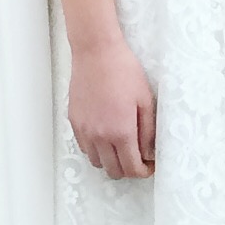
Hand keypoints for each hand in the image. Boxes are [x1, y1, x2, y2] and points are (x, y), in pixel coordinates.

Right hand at [68, 36, 157, 179]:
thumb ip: (148, 132)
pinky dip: (96, 150)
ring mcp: (84, 130)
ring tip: (121, 148)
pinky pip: (84, 148)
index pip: (131, 168)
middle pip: (113, 171)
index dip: (143, 172)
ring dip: (110, 161)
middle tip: (138, 158)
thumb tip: (149, 153)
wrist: (96, 52)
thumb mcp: (145, 101)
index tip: (150, 166)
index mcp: (121, 132)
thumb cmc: (124, 71)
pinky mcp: (74, 122)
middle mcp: (99, 136)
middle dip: (128, 169)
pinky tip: (106, 137)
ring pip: (96, 162)